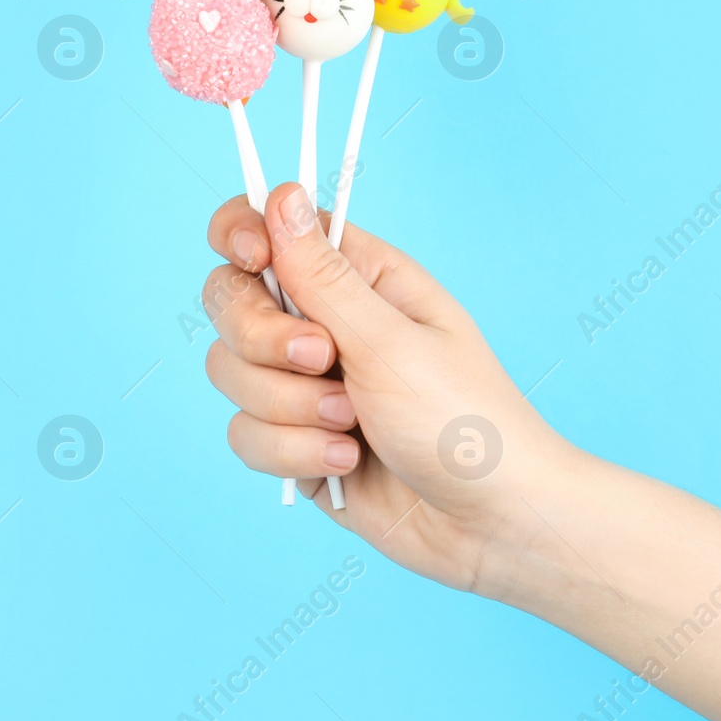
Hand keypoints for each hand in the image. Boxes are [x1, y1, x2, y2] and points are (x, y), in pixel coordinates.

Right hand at [201, 182, 577, 592]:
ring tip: (353, 427)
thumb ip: (322, 278)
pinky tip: (347, 463)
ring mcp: (304, 386)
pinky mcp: (292, 442)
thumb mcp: (392, 341)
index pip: (268, 227)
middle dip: (264, 340)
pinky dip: (292, 453)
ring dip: (288, 408)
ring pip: (230, 372)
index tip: (253, 260)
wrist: (490, 525)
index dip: (241, 234)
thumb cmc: (465, 421)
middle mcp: (324, 324)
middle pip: (230, 301)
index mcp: (358, 278)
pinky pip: (244, 434)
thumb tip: (281, 195)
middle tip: (324, 361)